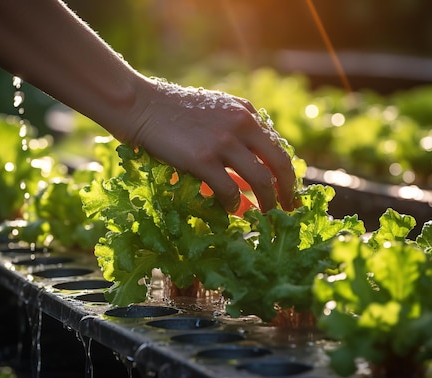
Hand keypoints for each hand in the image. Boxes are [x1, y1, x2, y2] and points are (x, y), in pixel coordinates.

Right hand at [126, 78, 297, 212]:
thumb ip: (236, 135)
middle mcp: (242, 124)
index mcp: (246, 112)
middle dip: (287, 191)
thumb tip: (250, 174)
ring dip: (267, 204)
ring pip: (260, 180)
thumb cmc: (174, 112)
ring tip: (267, 218)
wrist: (141, 106)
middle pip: (279, 164)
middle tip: (289, 210)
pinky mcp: (203, 159)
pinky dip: (234, 205)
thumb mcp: (214, 112)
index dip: (286, 173)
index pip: (277, 147)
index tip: (287, 190)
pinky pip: (229, 190)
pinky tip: (232, 212)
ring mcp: (223, 142)